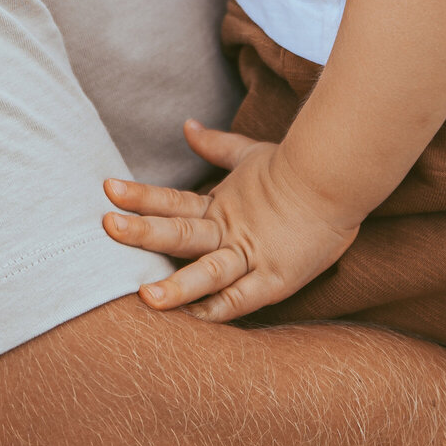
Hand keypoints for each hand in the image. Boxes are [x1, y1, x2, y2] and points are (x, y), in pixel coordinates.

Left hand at [103, 119, 359, 320]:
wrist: (338, 178)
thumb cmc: (294, 168)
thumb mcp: (250, 153)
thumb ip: (216, 145)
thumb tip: (187, 125)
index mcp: (220, 204)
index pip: (172, 202)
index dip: (141, 197)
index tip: (109, 190)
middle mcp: (229, 231)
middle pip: (181, 233)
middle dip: (144, 232)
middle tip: (107, 227)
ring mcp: (252, 256)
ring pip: (209, 271)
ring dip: (178, 285)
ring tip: (147, 297)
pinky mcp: (277, 278)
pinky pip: (244, 299)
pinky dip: (221, 310)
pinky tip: (196, 320)